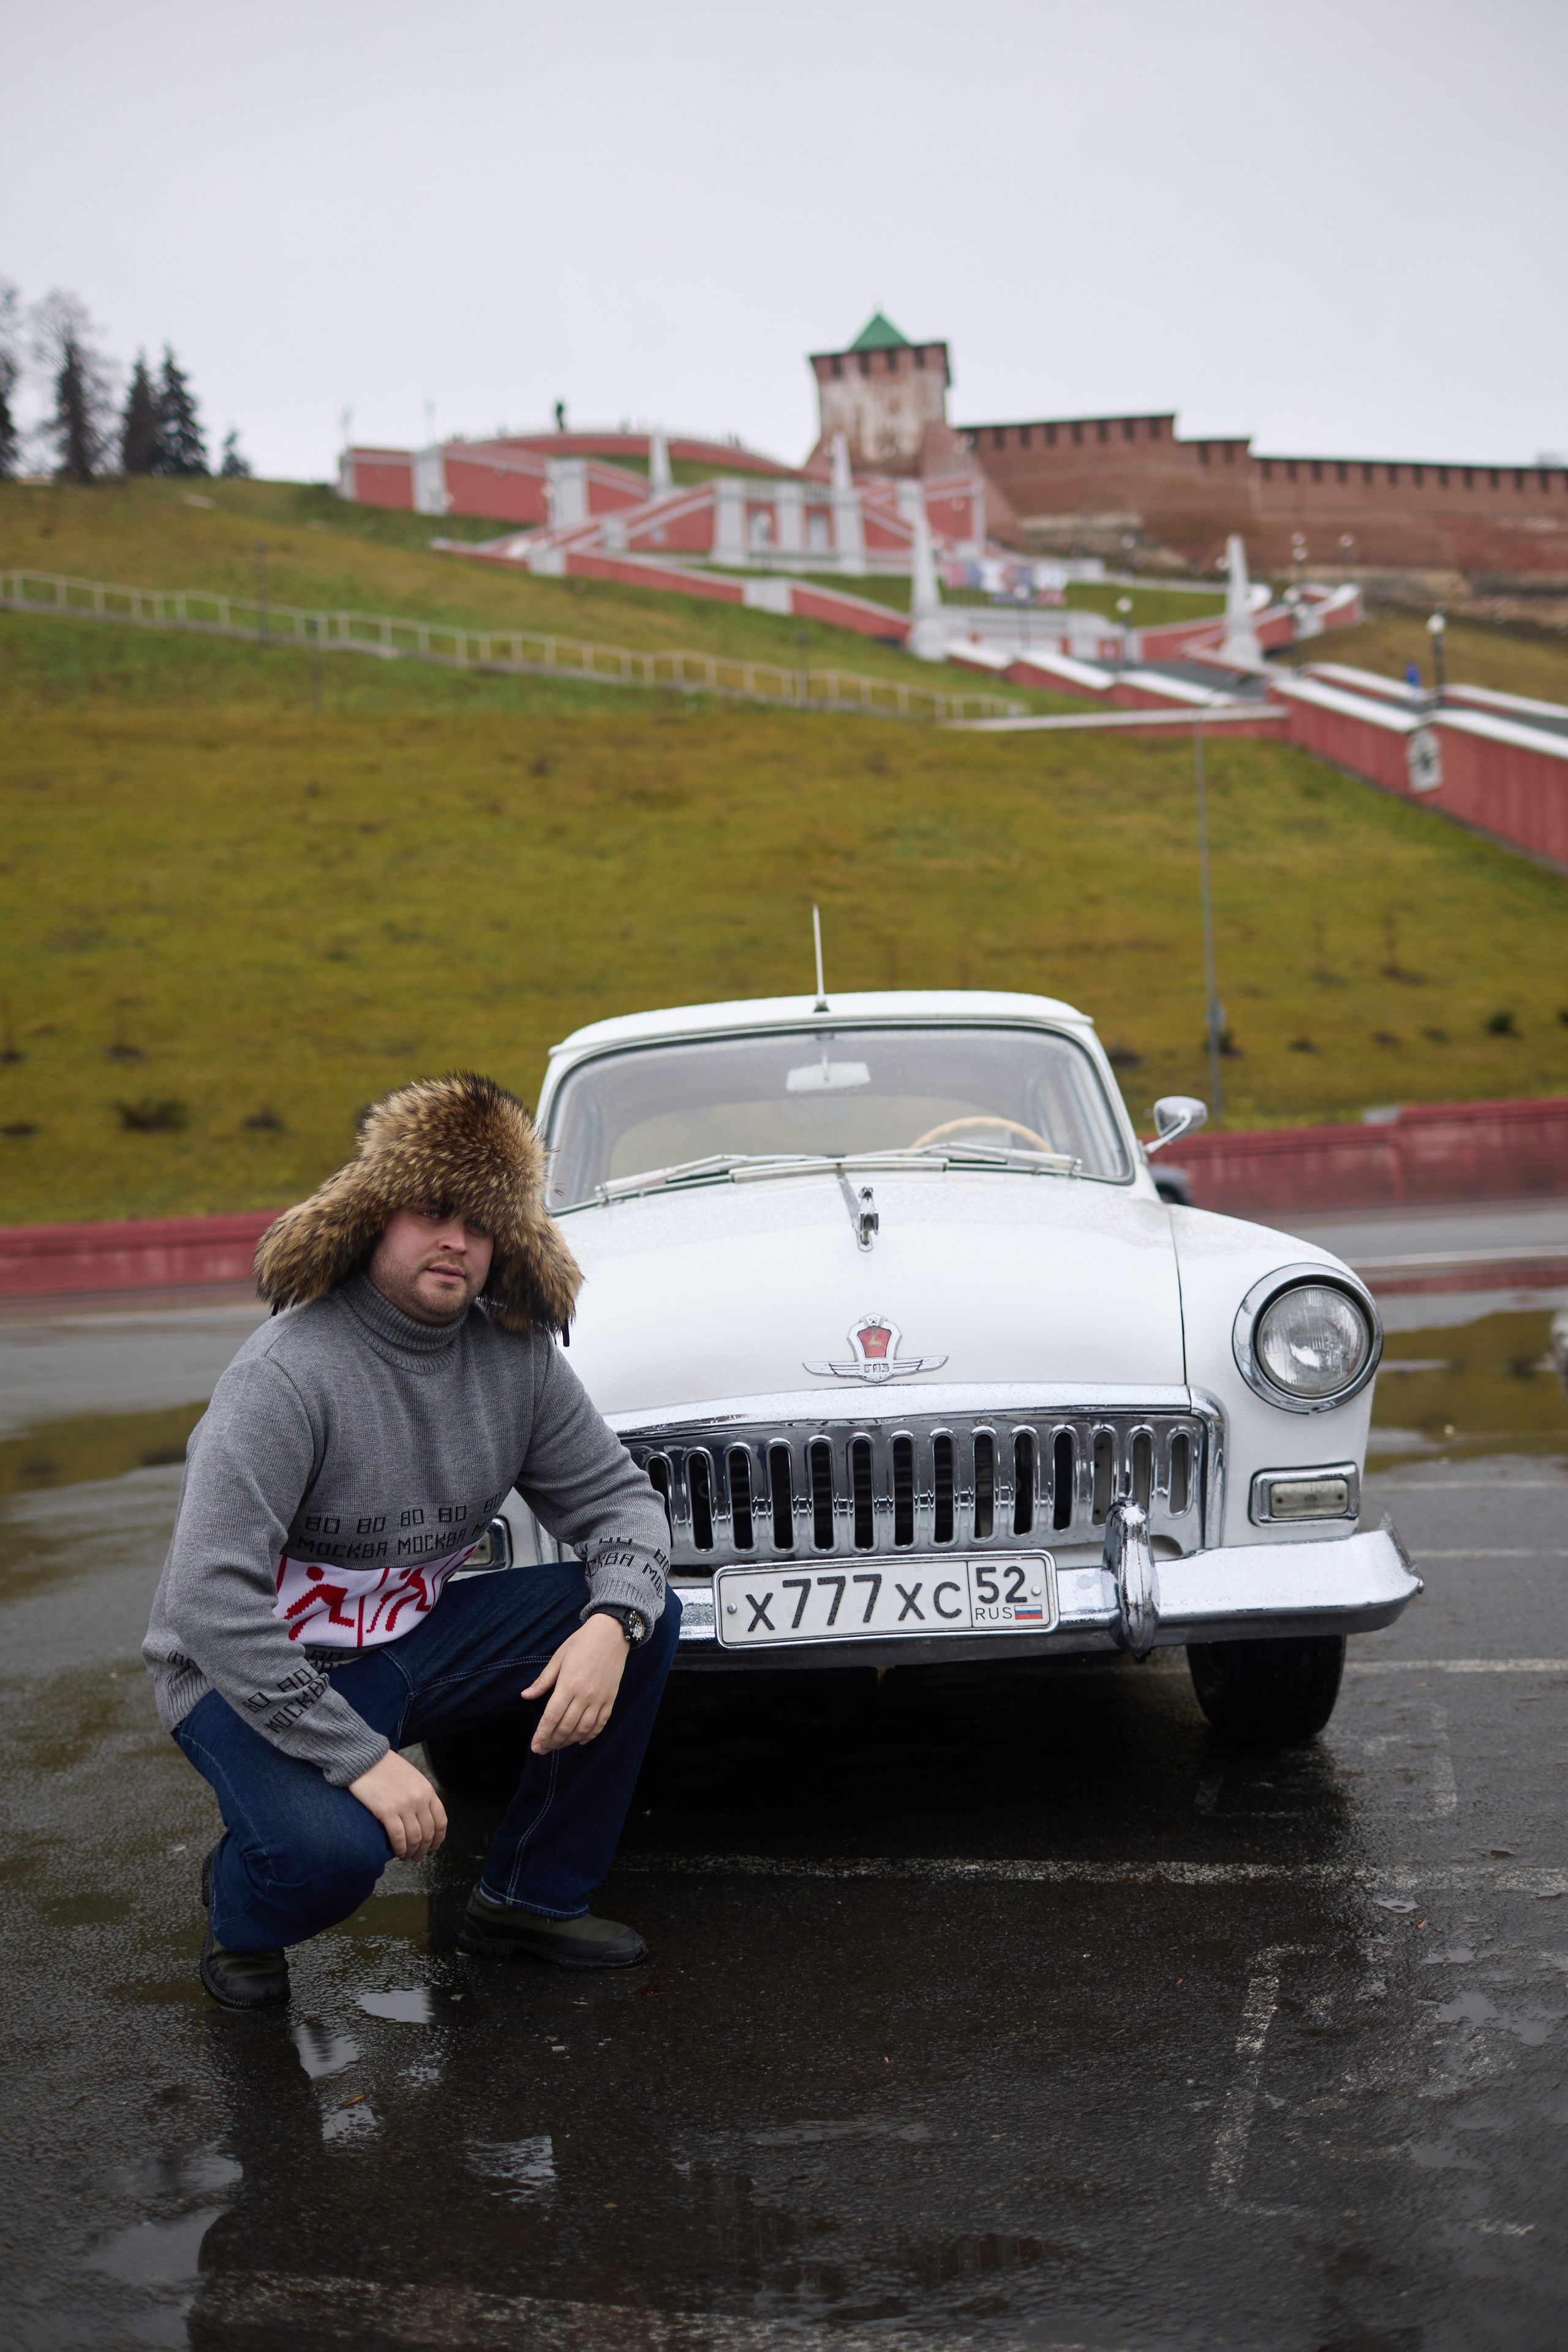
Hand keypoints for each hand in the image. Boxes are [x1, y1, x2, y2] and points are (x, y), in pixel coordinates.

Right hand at [348, 1750, 446, 1859]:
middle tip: (417, 1856)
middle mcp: (419, 1799)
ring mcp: (404, 1805)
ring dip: (412, 1852)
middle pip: (428, 1832)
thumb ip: (419, 1794)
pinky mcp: (387, 1811)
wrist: (366, 1757)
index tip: (434, 1847)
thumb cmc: (385, 1767)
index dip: (438, 1837)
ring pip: (415, 1838)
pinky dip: (400, 1849)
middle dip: (424, 1849)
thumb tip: (421, 1815)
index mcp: (427, 1790)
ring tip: (406, 1857)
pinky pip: (398, 1837)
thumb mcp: (411, 1777)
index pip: (440, 1820)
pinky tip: (397, 1853)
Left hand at [523, 1614, 628, 1753]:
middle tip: (542, 1749)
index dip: (542, 1734)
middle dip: (552, 1742)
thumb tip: (526, 1696)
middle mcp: (584, 1695)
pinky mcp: (610, 1698)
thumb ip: (543, 1680)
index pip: (552, 1716)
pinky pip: (601, 1723)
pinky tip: (581, 1740)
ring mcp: (599, 1698)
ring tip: (558, 1745)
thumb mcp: (558, 1658)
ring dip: (569, 1741)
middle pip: (566, 1727)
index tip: (535, 1746)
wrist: (611, 1633)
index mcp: (568, 1684)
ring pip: (583, 1729)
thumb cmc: (581, 1642)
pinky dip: (591, 1735)